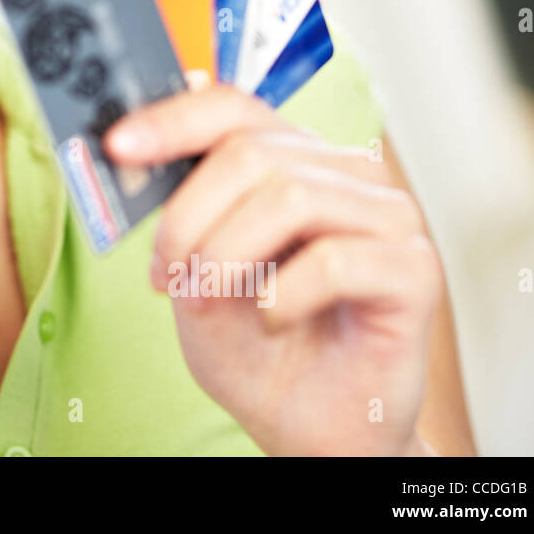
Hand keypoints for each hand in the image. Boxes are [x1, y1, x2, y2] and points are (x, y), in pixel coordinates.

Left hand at [104, 85, 441, 455]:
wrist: (304, 426)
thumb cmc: (253, 344)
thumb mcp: (192, 272)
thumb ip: (176, 214)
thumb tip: (135, 152)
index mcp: (291, 159)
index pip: (233, 107)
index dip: (172, 120)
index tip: (118, 147)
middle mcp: (345, 173)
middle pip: (250, 152)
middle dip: (188, 218)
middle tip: (168, 274)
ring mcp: (388, 216)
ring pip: (289, 198)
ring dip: (226, 256)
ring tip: (213, 299)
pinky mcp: (415, 269)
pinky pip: (333, 259)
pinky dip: (284, 297)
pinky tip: (276, 321)